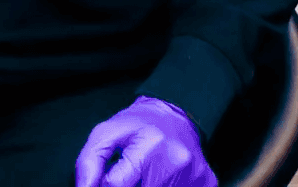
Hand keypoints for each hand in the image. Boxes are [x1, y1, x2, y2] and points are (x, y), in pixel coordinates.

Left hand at [76, 97, 217, 186]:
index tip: (105, 180)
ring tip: (143, 174)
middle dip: (128, 186)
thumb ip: (90, 162)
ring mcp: (195, 176)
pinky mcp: (207, 183)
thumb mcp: (106, 134)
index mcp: (149, 145)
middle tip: (128, 176)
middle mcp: (176, 162)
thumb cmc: (138, 126)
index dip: (103, 186)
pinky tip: (161, 178)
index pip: (116, 185)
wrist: (176, 116)